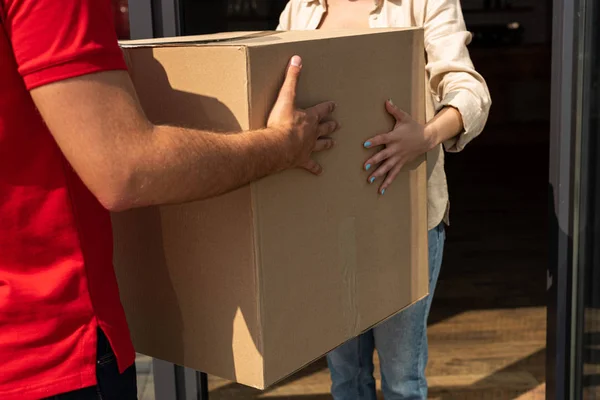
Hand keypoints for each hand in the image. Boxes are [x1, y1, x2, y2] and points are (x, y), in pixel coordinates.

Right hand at [267, 56, 339, 174]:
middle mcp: (312, 132)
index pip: (322, 110)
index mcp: (310, 117)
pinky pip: (311, 165)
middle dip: (331, 125)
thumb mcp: (286, 97)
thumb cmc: (281, 122)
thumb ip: (292, 78)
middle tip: (337, 125)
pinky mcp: (302, 160)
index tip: (333, 105)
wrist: (278, 146)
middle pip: (325, 128)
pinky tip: (319, 171)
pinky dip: (315, 168)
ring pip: (321, 144)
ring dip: (327, 143)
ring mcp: (309, 147)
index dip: (328, 107)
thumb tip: (297, 59)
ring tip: (332, 143)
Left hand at [363, 99, 434, 193]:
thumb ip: (394, 110)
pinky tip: (380, 190)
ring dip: (379, 174)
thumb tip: (386, 101)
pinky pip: (394, 174)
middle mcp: (396, 149)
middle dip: (374, 161)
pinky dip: (387, 182)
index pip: (382, 139)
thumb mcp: (404, 117)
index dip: (374, 141)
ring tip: (369, 180)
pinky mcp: (401, 163)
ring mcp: (399, 158)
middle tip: (365, 166)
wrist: (427, 138)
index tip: (364, 144)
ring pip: (388, 167)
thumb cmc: (413, 127)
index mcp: (394, 137)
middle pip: (384, 156)